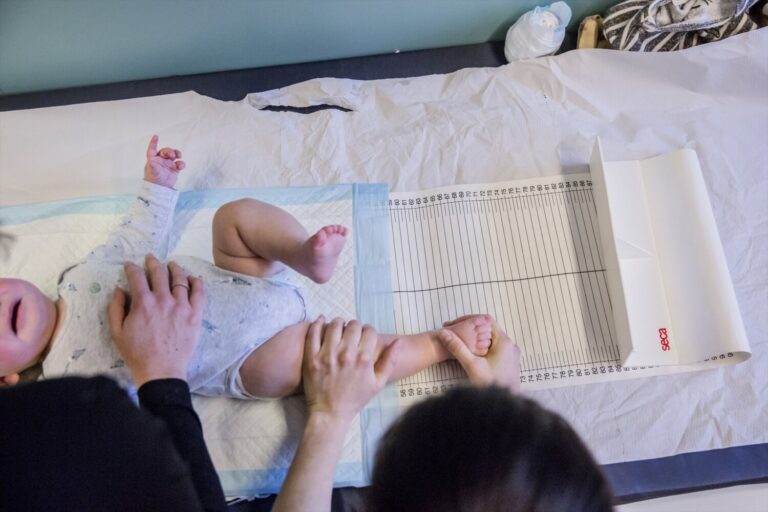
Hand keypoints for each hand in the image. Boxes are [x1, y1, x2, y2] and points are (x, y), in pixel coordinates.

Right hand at [107, 254, 203, 386]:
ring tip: (172, 265)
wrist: (161, 370)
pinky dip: (196, 282)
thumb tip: (118, 289)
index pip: (137, 276)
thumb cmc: (136, 353)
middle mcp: (163, 300)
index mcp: (143, 303)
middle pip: (159, 273)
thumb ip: (115, 308)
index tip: (130, 265)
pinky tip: (192, 278)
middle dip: (152, 263)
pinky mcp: (195, 315)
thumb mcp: (116, 332)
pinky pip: (199, 292)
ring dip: (175, 269)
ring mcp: (181, 306)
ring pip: (180, 279)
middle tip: (150, 259)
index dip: (132, 268)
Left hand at [144, 135, 184, 188]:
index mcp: (153, 159)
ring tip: (178, 156)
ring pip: (174, 155)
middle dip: (170, 151)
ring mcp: (168, 164)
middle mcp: (161, 160)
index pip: (153, 149)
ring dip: (177, 153)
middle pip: (166, 151)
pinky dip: (181, 164)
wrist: (160, 189)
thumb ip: (153, 166)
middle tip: (172, 155)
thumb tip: (151, 161)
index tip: (156, 136)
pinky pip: (180, 163)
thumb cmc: (153, 179)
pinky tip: (180, 166)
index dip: (154, 142)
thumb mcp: (152, 172)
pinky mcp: (175, 169)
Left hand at [302, 317, 399, 423]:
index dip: (369, 331)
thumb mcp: (378, 383)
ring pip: (335, 325)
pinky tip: (321, 321)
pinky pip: (314, 333)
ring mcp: (327, 355)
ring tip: (339, 329)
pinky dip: (318, 323)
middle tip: (352, 334)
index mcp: (364, 359)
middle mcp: (346, 354)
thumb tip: (399, 341)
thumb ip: (390, 361)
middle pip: (353, 325)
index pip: (369, 331)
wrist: (330, 413)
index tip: (365, 337)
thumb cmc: (355, 399)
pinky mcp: (312, 357)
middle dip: (355, 327)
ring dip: (339, 323)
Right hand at [437, 317, 520, 391]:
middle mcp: (511, 346)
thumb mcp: (471, 365)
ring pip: (491, 340)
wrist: (505, 407)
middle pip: (489, 330)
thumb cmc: (491, 385)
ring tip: (460, 342)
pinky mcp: (509, 363)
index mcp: (504, 342)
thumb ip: (457, 348)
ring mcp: (511, 355)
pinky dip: (483, 348)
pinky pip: (495, 349)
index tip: (455, 325)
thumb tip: (443, 333)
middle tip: (454, 333)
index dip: (470, 320)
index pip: (487, 320)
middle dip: (471, 330)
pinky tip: (471, 354)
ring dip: (476, 340)